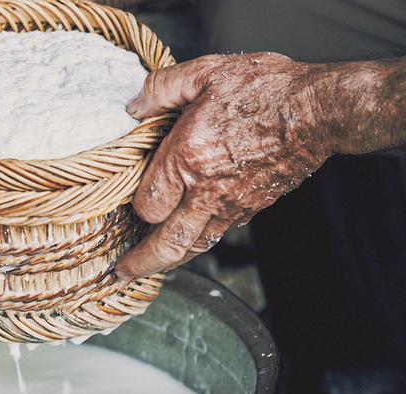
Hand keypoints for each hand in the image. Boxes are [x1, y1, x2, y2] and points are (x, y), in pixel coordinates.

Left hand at [115, 52, 330, 279]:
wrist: (319, 110)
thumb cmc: (266, 90)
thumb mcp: (205, 73)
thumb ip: (162, 88)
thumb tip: (134, 106)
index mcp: (187, 159)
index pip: (147, 204)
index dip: (134, 207)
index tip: (128, 203)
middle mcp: (207, 191)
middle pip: (168, 244)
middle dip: (142, 263)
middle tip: (122, 273)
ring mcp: (231, 204)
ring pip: (194, 247)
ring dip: (168, 260)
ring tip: (149, 266)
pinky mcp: (251, 207)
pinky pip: (217, 234)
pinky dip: (197, 243)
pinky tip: (188, 238)